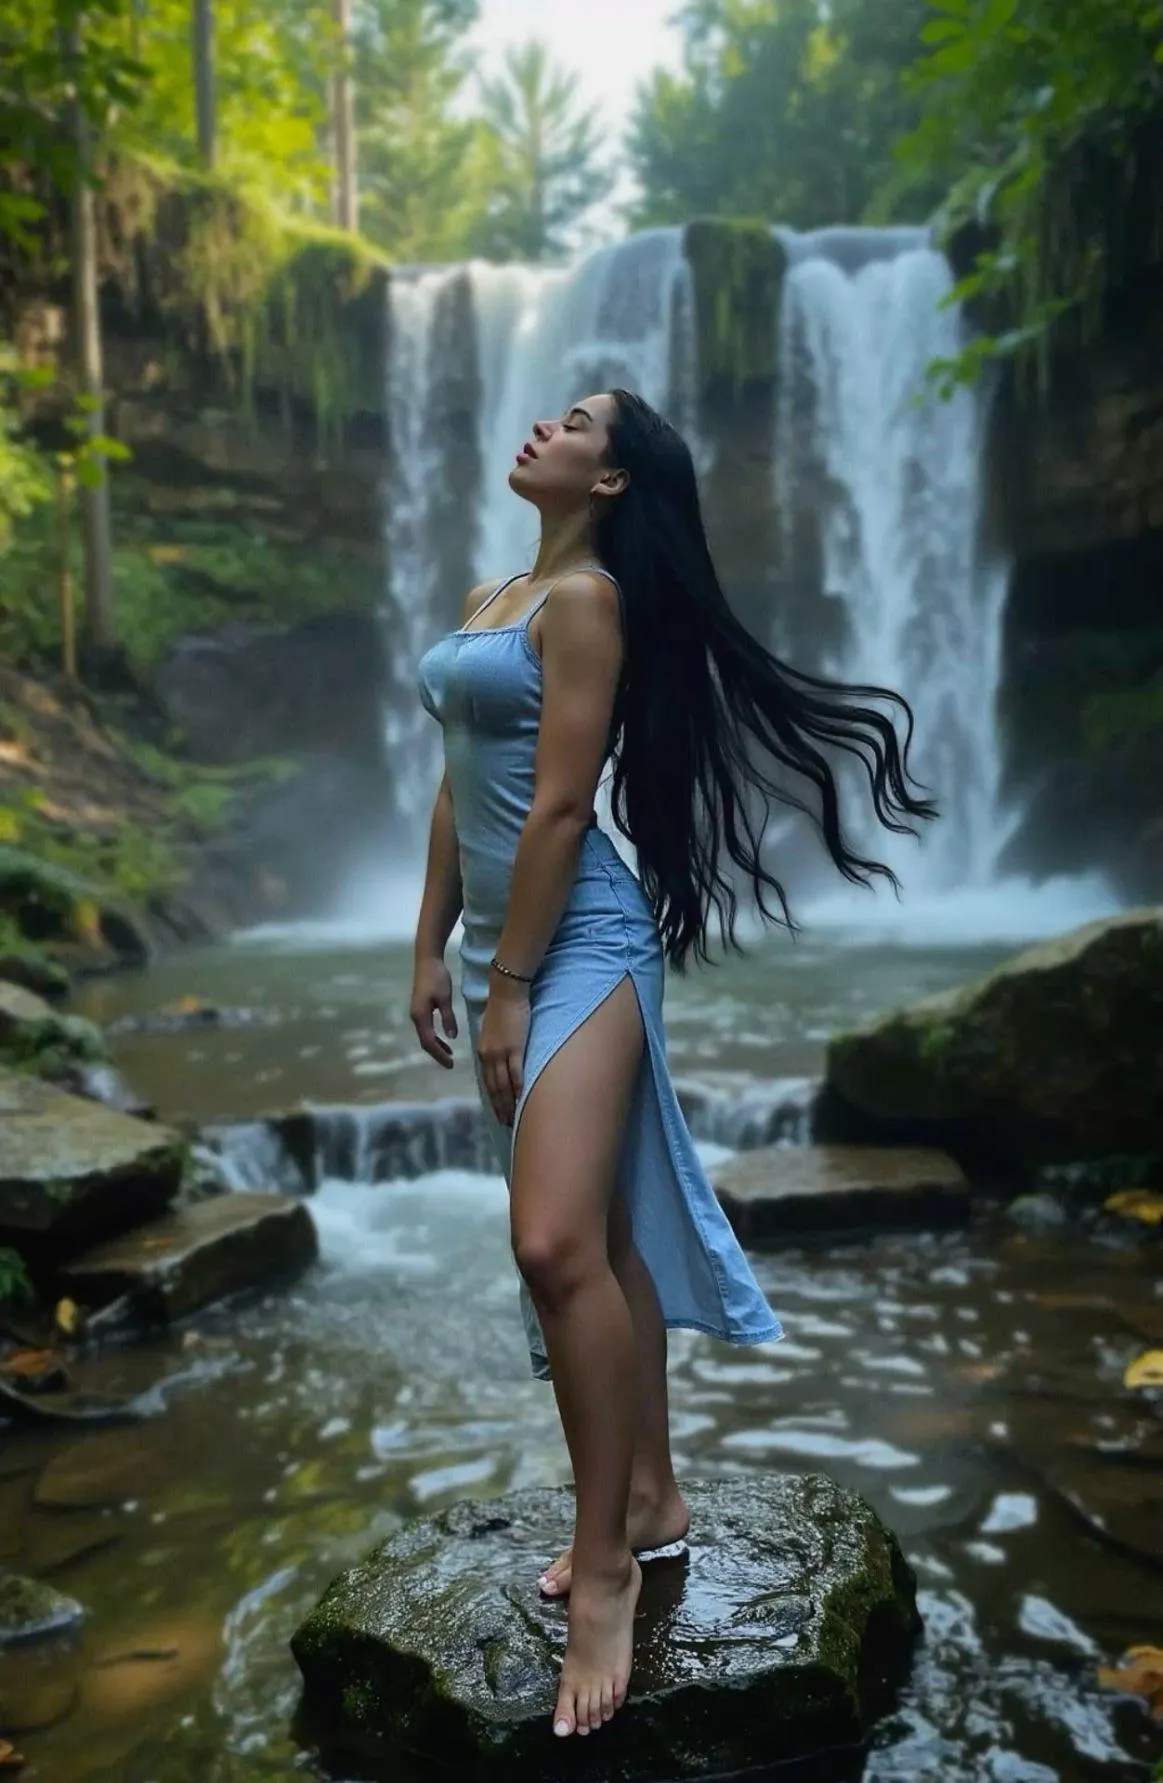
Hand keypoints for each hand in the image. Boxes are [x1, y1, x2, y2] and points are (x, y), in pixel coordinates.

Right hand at [410, 955, 457, 1068]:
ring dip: (436, 1046)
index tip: (450, 1064)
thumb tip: (451, 1037)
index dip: (439, 1054)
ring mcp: (417, 1013)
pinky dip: (435, 1037)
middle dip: (437, 1054)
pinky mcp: (420, 1009)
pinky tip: (445, 1039)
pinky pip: (426, 1029)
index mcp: (420, 1016)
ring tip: (450, 1054)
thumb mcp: (445, 998)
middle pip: (425, 1042)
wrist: (427, 960)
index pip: (429, 1042)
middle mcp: (416, 1017)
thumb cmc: (436, 977)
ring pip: (425, 1036)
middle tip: (450, 1064)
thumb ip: (448, 1017)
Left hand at [477, 975, 530, 1126]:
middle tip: (506, 1123)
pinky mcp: (515, 1048)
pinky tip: (522, 1099)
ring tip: (514, 1117)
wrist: (506, 993)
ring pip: (504, 1084)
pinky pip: (516, 1073)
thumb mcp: (492, 1031)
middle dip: (500, 1107)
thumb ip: (494, 1047)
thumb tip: (500, 1059)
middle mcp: (489, 1055)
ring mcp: (501, 1053)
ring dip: (509, 1102)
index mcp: (483, 1052)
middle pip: (494, 1087)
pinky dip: (519, 1088)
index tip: (499, 1112)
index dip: (493, 1099)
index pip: (488, 1081)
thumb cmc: (502, 1009)